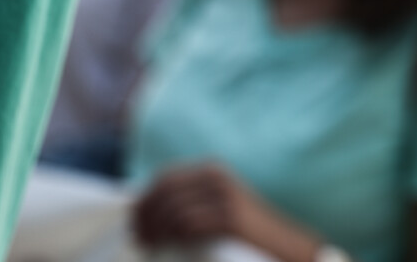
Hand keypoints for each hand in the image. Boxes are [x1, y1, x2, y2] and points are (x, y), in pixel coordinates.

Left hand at [132, 163, 269, 247]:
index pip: (165, 177)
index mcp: (212, 170)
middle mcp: (217, 178)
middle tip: (136, 236)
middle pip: (165, 191)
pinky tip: (166, 246)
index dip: (144, 198)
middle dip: (144, 213)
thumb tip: (146, 209)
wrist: (283, 244)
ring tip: (147, 245)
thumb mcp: (217, 205)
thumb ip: (190, 200)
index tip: (132, 220)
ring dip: (154, 229)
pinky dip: (172, 236)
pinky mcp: (229, 219)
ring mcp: (224, 197)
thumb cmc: (245, 231)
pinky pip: (188, 225)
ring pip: (173, 210)